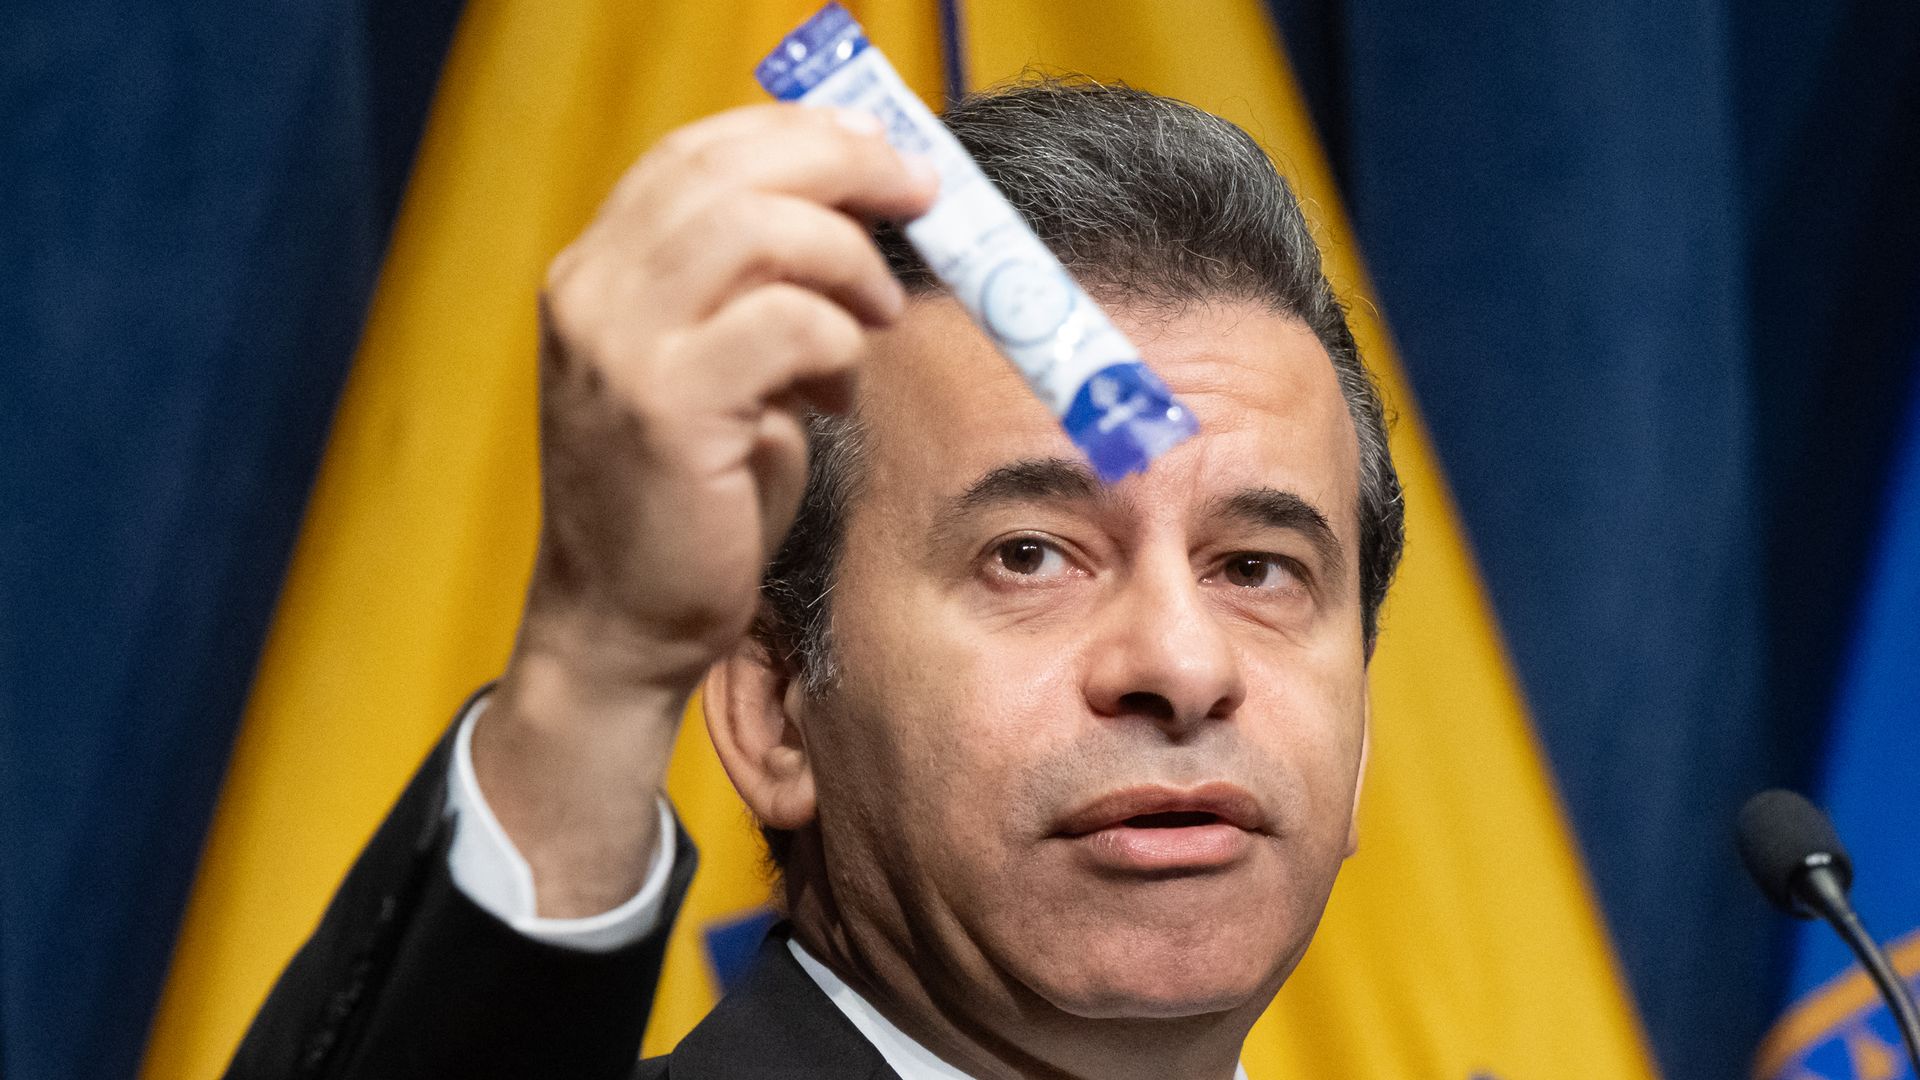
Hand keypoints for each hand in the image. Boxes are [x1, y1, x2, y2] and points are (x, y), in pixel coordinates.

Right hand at [476, 105, 936, 916]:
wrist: (622, 625)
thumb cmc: (691, 501)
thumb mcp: (719, 373)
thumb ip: (759, 294)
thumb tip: (863, 223)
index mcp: (598, 272)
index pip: (696, 154)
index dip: (801, 135)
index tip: (885, 152)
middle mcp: (593, 291)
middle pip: (729, 169)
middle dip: (845, 166)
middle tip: (921, 194)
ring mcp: (619, 346)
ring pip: (759, 229)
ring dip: (847, 259)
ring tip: (875, 316)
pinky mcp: (664, 407)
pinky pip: (786, 325)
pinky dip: (837, 344)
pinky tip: (834, 395)